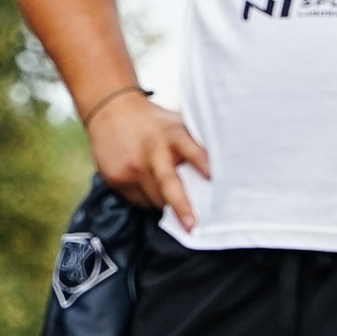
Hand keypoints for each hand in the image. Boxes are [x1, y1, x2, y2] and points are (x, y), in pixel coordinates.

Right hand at [86, 86, 211, 233]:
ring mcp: (132, 166)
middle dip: (181, 206)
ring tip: (170, 195)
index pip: (190, 149)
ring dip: (166, 203)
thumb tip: (226, 169)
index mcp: (173, 135)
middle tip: (192, 225)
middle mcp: (152, 151)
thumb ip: (195, 144)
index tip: (213, 176)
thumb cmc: (154, 123)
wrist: (110, 110)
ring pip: (154, 199)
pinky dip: (148, 199)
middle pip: (168, 183)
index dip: (202, 162)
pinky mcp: (117, 178)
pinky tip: (146, 183)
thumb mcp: (176, 124)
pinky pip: (138, 200)